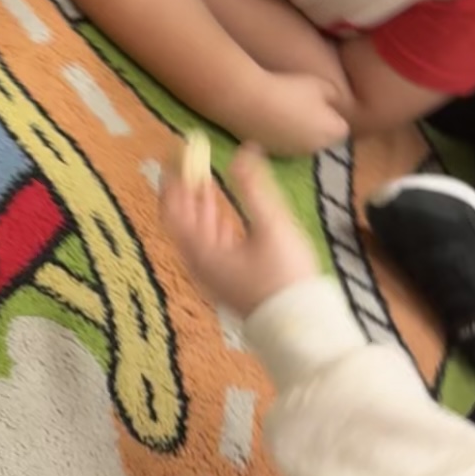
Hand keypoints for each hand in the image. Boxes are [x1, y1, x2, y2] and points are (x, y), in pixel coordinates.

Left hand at [161, 143, 319, 318]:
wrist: (302, 325)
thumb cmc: (287, 276)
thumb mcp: (273, 226)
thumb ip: (254, 187)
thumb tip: (245, 150)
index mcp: (202, 253)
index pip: (174, 212)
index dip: (172, 183)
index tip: (174, 158)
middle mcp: (200, 266)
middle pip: (183, 222)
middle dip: (186, 191)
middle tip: (189, 164)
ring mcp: (213, 276)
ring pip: (198, 234)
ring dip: (200, 206)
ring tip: (203, 180)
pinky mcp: (228, 281)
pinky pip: (211, 246)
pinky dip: (212, 225)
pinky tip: (220, 212)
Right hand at [251, 71, 350, 156]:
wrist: (249, 102)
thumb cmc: (290, 90)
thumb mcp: (321, 84)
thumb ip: (336, 96)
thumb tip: (338, 103)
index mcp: (332, 133)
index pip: (342, 128)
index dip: (334, 116)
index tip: (324, 103)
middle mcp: (316, 149)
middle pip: (323, 139)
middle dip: (319, 127)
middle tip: (305, 106)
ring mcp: (293, 154)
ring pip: (303, 144)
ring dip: (300, 133)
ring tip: (286, 112)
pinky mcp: (273, 154)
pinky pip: (285, 145)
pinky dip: (282, 136)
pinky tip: (272, 119)